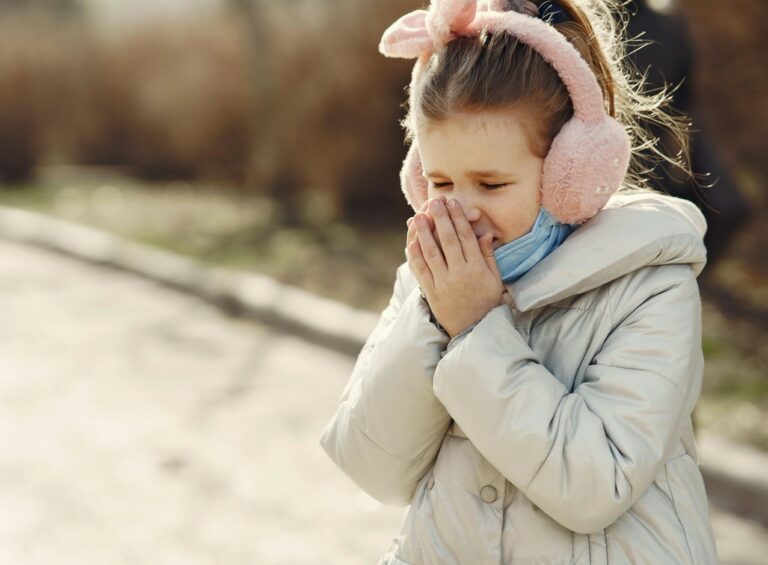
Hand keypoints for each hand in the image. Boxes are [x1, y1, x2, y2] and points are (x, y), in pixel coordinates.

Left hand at [406, 195, 505, 336]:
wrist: (473, 330)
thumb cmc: (486, 302)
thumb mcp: (495, 280)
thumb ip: (488, 256)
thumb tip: (486, 233)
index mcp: (477, 269)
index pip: (466, 237)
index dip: (458, 218)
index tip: (453, 203)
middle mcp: (460, 274)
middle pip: (448, 240)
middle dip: (440, 218)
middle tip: (434, 201)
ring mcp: (444, 283)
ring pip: (432, 253)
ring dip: (424, 233)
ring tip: (419, 216)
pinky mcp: (431, 292)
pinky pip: (422, 270)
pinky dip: (416, 255)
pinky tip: (412, 241)